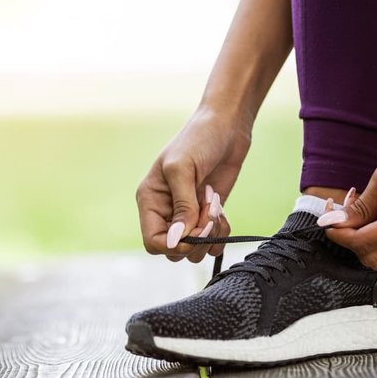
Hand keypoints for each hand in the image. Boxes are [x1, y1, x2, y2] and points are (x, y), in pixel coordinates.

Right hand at [136, 107, 251, 261]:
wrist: (226, 127)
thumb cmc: (198, 140)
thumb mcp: (183, 169)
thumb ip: (181, 207)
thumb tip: (177, 240)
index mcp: (150, 201)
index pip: (153, 242)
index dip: (174, 244)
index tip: (194, 230)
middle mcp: (166, 212)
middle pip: (175, 250)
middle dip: (196, 239)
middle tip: (209, 213)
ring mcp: (188, 215)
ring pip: (194, 250)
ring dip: (210, 235)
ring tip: (214, 207)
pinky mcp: (207, 215)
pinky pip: (212, 241)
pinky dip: (221, 232)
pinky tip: (221, 211)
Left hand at [318, 110, 376, 268]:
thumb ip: (358, 207)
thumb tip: (331, 224)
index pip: (364, 243)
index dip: (339, 234)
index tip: (325, 219)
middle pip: (372, 256)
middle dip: (350, 237)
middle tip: (340, 210)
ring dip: (362, 234)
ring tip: (356, 203)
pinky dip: (376, 230)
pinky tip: (371, 206)